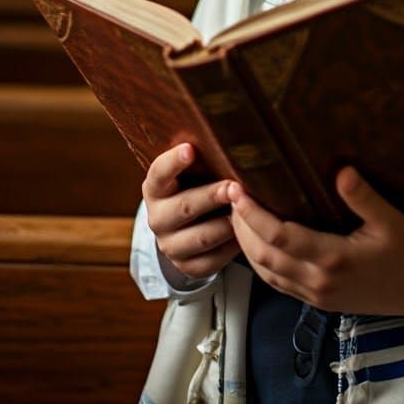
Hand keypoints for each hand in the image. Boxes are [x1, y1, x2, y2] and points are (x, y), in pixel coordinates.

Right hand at [142, 143, 239, 279]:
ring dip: (227, 224)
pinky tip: (248, 234)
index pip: (159, 173)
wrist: (187, 227)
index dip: (174, 162)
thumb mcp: (193, 171)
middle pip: (185, 207)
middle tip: (234, 186)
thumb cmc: (196, 185)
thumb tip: (231, 136)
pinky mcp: (187, 267)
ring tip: (247, 211)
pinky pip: (213, 260)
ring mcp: (170, 246)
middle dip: (212, 196)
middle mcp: (157, 218)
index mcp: (155, 188)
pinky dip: (232, 247)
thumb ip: (202, 158)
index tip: (191, 149)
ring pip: (202, 237)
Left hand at [228, 166, 403, 318]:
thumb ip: (363, 196)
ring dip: (246, 246)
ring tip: (237, 216)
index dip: (253, 215)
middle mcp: (319, 281)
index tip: (239, 191)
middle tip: (230, 196)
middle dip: (241, 227)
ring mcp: (316, 295)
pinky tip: (257, 244)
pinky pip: (278, 285)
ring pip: (266, 274)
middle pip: (263, 256)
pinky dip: (261, 264)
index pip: (279, 236)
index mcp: (334, 259)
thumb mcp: (391, 220)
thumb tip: (342, 169)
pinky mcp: (318, 302)